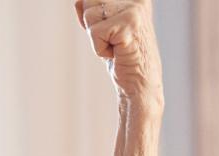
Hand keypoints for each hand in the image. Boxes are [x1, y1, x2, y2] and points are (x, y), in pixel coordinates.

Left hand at [74, 0, 163, 117]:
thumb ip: (92, 11)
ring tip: (116, 46)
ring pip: (89, 15)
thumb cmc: (121, 57)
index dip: (91, 16)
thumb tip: (78, 1)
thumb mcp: (103, 29)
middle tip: (112, 41)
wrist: (140, 84)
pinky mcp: (129, 24)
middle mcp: (137, 0)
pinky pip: (94, 32)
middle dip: (92, 26)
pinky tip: (117, 53)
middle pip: (89, 1)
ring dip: (96, 37)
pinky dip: (99, 48)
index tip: (109, 33)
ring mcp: (135, 10)